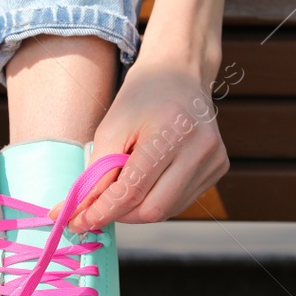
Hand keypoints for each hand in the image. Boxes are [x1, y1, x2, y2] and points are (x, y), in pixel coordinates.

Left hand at [61, 57, 228, 230]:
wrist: (180, 74)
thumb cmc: (142, 97)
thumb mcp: (111, 127)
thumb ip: (98, 172)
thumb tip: (82, 212)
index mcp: (172, 132)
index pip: (132, 190)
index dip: (102, 212)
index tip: (77, 222)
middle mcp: (200, 149)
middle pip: (152, 209)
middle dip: (119, 214)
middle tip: (97, 208)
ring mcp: (214, 161)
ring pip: (167, 211)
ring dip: (137, 208)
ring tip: (124, 184)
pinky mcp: (218, 169)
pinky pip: (180, 202)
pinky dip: (156, 200)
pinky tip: (147, 181)